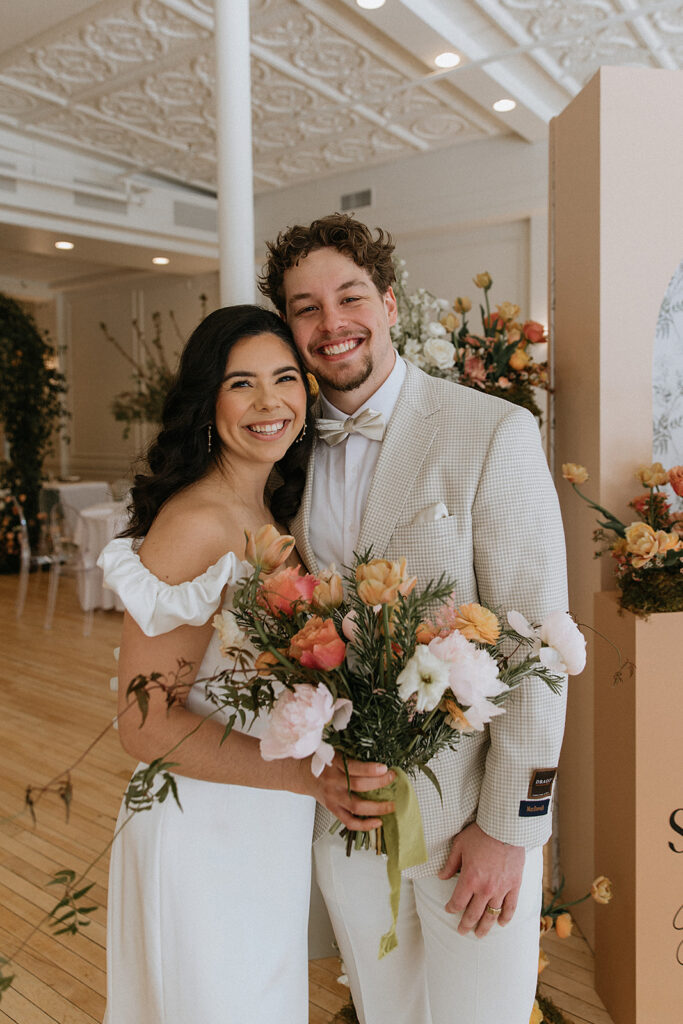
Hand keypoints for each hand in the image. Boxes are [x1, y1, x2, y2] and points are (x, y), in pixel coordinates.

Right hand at [313, 754, 395, 830]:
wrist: (302, 774)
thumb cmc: (322, 762)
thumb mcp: (333, 753)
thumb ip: (351, 757)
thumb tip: (376, 762)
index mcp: (333, 765)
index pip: (354, 768)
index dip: (370, 769)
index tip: (385, 768)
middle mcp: (333, 782)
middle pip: (358, 786)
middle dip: (379, 784)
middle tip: (392, 779)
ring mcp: (333, 798)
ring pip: (356, 806)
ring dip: (377, 808)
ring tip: (391, 805)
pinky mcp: (333, 809)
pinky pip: (349, 821)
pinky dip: (364, 825)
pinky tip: (377, 822)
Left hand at [438, 822, 524, 936]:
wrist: (505, 827)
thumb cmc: (480, 834)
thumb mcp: (459, 845)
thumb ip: (450, 864)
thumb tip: (441, 877)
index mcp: (469, 879)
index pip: (458, 902)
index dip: (451, 908)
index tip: (449, 910)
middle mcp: (485, 888)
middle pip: (474, 913)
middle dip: (466, 924)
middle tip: (462, 931)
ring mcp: (501, 889)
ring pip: (492, 914)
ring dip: (485, 926)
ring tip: (479, 934)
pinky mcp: (515, 885)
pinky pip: (510, 906)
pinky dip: (506, 917)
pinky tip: (502, 923)